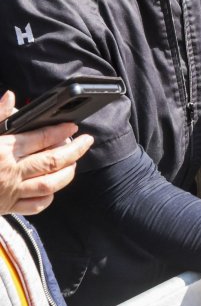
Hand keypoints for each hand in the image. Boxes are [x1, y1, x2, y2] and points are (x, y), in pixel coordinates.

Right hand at [0, 92, 92, 214]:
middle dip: (75, 150)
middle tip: (86, 141)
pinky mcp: (5, 208)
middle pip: (53, 161)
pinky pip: (35, 206)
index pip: (40, 138)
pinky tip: (52, 189)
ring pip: (50, 184)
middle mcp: (9, 173)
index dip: (60, 131)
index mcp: (1, 150)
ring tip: (74, 163)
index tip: (73, 126)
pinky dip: (48, 198)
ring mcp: (9, 193)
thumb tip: (9, 96)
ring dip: (67, 173)